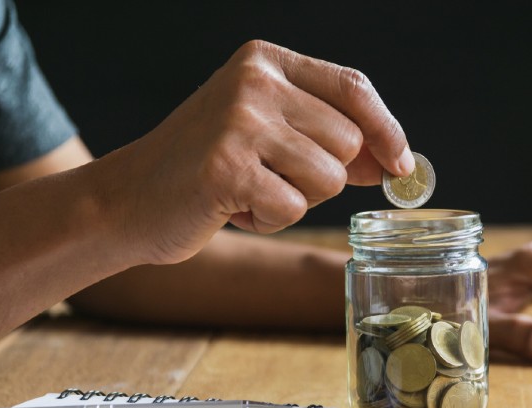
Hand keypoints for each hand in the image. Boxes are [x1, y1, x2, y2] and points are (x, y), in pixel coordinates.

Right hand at [104, 40, 414, 265]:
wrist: (130, 198)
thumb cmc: (207, 167)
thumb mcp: (268, 133)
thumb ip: (326, 136)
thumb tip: (392, 160)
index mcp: (266, 62)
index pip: (353, 87)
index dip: (388, 129)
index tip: (401, 164)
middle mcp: (254, 82)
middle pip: (348, 141)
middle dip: (325, 177)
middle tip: (275, 178)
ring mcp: (239, 122)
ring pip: (328, 177)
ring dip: (297, 199)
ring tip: (250, 190)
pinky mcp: (226, 168)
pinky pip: (293, 209)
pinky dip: (270, 221)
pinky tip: (234, 207)